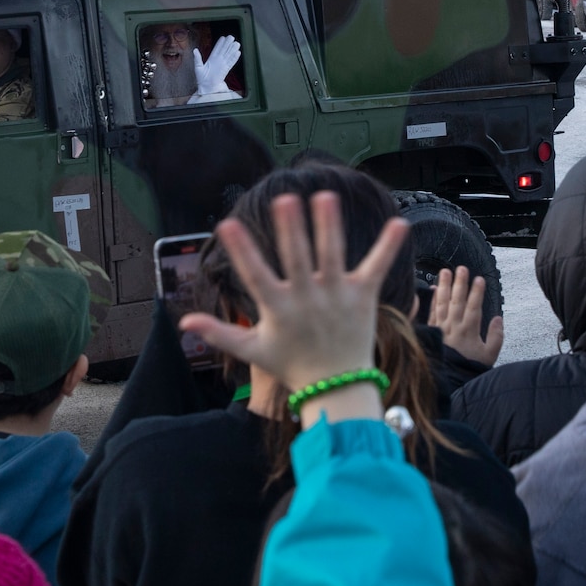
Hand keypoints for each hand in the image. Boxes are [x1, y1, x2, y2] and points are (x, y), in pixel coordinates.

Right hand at [179, 191, 408, 393]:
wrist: (337, 388)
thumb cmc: (292, 366)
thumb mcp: (253, 350)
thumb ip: (220, 333)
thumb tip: (185, 320)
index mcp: (278, 309)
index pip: (255, 275)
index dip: (241, 251)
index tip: (227, 224)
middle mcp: (308, 300)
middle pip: (298, 259)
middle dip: (292, 229)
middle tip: (286, 199)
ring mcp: (337, 297)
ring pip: (333, 256)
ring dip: (330, 226)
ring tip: (326, 196)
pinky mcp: (363, 297)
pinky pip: (376, 267)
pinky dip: (388, 247)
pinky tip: (400, 223)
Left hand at [192, 35, 240, 96]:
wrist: (207, 89)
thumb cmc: (201, 79)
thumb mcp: (198, 67)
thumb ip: (197, 58)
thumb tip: (195, 50)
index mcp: (211, 59)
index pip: (217, 49)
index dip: (220, 43)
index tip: (223, 37)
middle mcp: (218, 61)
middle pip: (224, 51)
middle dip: (228, 44)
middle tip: (232, 37)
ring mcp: (222, 65)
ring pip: (229, 55)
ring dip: (232, 49)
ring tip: (237, 43)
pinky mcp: (226, 70)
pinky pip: (231, 63)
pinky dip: (234, 58)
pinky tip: (238, 53)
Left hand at [428, 267, 503, 365]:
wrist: (449, 380)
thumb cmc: (470, 367)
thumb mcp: (489, 356)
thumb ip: (496, 336)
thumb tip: (498, 318)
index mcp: (469, 331)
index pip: (474, 307)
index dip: (477, 292)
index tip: (479, 279)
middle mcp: (454, 326)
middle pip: (457, 301)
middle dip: (460, 283)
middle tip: (462, 268)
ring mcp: (441, 327)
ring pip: (442, 303)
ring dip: (444, 286)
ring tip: (445, 271)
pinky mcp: (431, 330)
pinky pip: (431, 311)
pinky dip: (432, 299)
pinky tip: (433, 288)